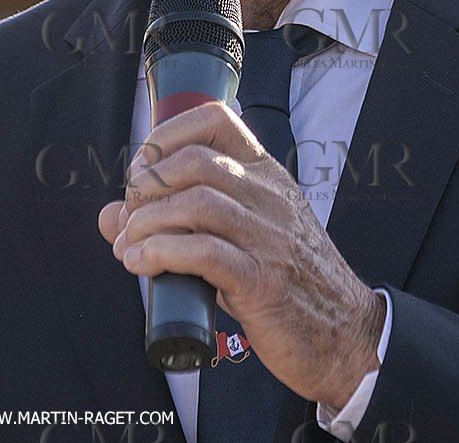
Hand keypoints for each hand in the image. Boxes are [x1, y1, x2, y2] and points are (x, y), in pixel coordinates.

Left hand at [97, 101, 385, 407]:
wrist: (347, 337)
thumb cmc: (288, 284)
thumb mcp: (237, 239)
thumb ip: (176, 222)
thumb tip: (111, 216)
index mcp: (267, 177)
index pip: (217, 120)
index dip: (166, 135)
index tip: (141, 169)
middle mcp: (270, 198)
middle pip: (195, 162)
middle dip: (146, 186)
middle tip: (130, 216)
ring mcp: (269, 238)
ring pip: (195, 204)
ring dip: (147, 223)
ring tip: (129, 246)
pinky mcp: (262, 281)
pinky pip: (203, 253)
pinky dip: (159, 254)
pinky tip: (141, 265)